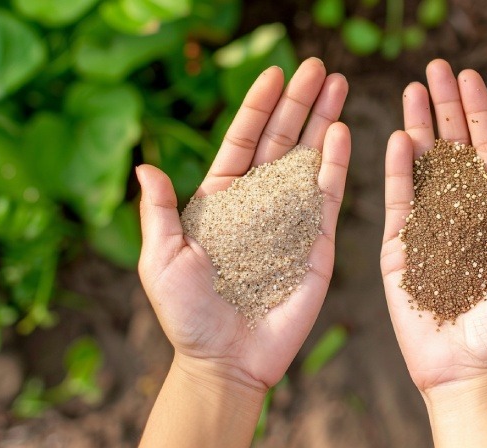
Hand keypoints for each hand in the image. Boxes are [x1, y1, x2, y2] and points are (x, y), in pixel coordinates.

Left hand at [137, 58, 350, 392]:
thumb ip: (159, 211)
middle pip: (281, 141)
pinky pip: (327, 197)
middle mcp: (259, 204)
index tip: (275, 72)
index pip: (243, 141)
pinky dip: (335, 163)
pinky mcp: (316, 244)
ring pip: (309, 160)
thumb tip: (146, 165)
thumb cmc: (187, 314)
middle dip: (300, 102)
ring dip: (323, 121)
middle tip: (320, 68)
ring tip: (339, 85)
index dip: (258, 107)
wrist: (226, 360)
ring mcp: (290, 221)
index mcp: (222, 201)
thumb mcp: (161, 259)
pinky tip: (340, 133)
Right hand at [380, 59, 486, 396]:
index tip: (470, 79)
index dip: (480, 115)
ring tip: (411, 90)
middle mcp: (463, 214)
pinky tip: (397, 139)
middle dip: (445, 108)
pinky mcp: (400, 247)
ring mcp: (430, 227)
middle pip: (454, 149)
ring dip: (418, 127)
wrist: (468, 369)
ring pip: (423, 166)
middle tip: (435, 69)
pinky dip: (397, 170)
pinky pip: (398, 201)